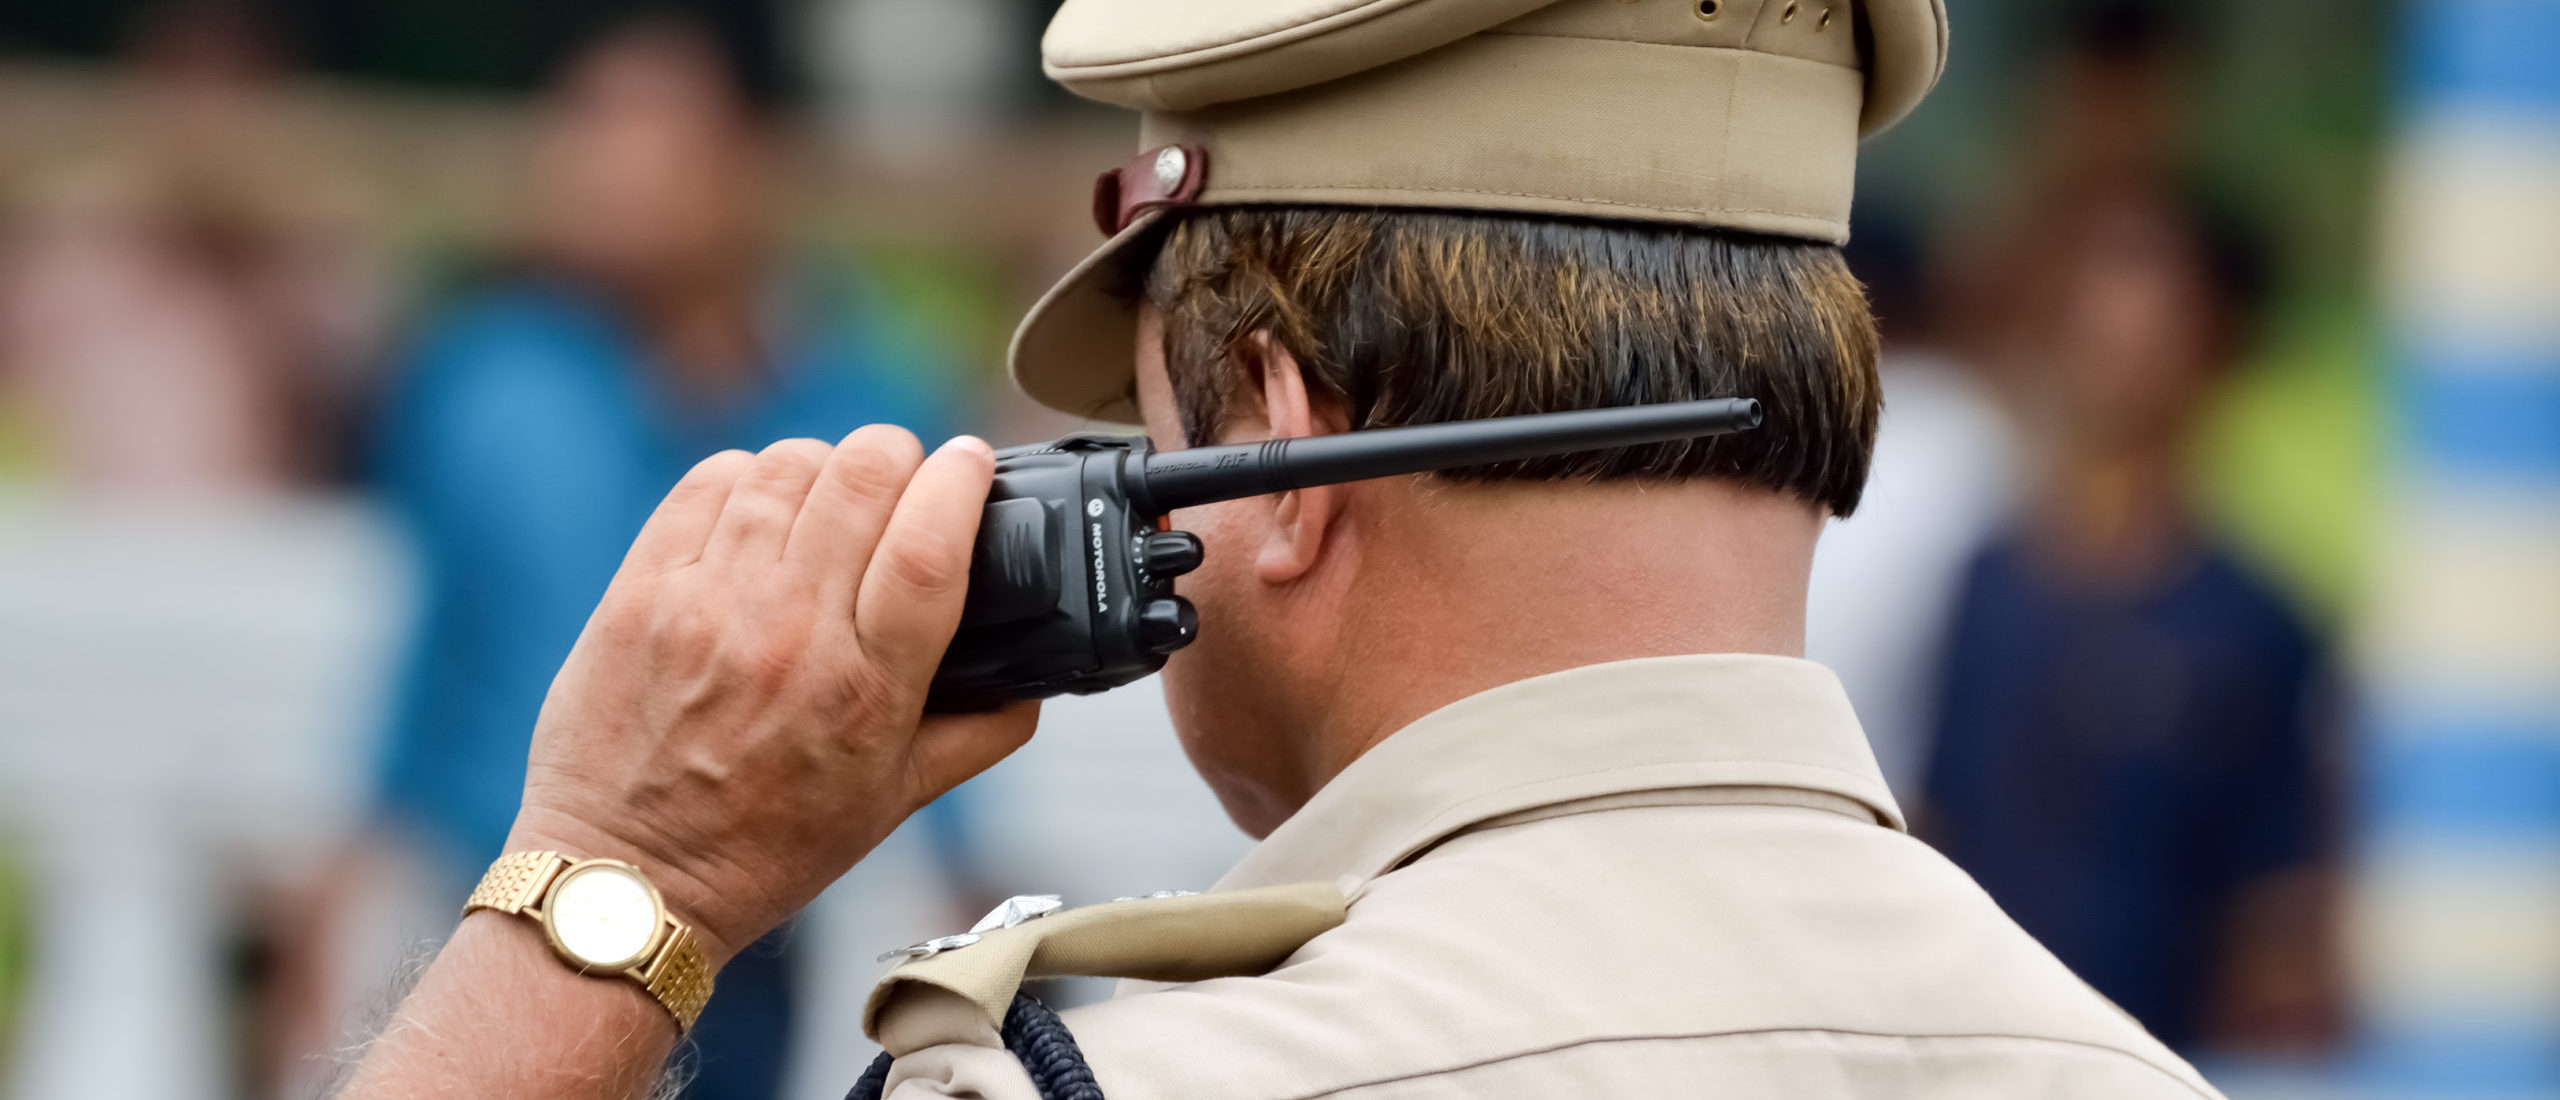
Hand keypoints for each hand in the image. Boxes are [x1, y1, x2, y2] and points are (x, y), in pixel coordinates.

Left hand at [507, 427, 1038, 962]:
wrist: (627, 879)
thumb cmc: (763, 847)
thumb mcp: (894, 804)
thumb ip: (978, 736)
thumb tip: (1034, 681)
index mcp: (865, 692)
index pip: (930, 545)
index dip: (962, 480)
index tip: (974, 463)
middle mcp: (788, 637)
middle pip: (863, 478)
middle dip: (900, 456)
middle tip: (905, 477)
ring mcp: (706, 606)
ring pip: (788, 467)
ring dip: (826, 465)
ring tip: (831, 497)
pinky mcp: (642, 591)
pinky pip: (709, 483)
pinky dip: (750, 477)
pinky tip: (762, 508)